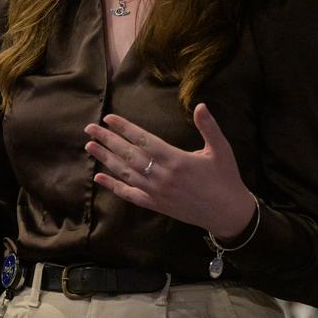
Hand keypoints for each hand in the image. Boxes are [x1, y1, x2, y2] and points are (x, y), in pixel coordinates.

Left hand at [84, 104, 255, 237]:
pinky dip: (113, 186)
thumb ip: (209, 127)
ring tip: (89, 146)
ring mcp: (156, 192)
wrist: (228, 213)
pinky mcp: (156, 205)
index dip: (124, 128)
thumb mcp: (221, 150)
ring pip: (125, 173)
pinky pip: (130, 195)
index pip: (143, 140)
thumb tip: (200, 104)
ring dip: (105, 159)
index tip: (108, 118)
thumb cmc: (225, 178)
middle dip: (107, 140)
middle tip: (89, 128)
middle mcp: (161, 176)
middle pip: (128, 154)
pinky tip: (99, 178)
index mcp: (175, 159)